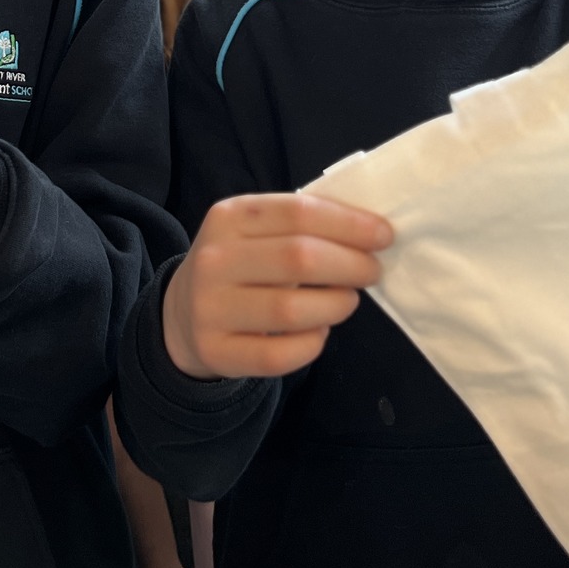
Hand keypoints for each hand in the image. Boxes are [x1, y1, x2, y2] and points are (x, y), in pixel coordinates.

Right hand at [161, 193, 392, 380]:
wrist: (183, 315)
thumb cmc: (240, 265)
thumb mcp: (256, 231)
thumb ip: (302, 225)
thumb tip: (371, 231)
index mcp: (229, 217)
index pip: (298, 212)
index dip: (349, 224)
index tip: (384, 235)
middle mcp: (214, 259)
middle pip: (299, 258)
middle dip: (351, 264)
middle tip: (372, 271)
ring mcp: (210, 308)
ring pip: (291, 311)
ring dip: (336, 305)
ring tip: (347, 301)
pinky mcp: (216, 351)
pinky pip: (279, 355)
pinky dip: (312, 343)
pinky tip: (317, 331)